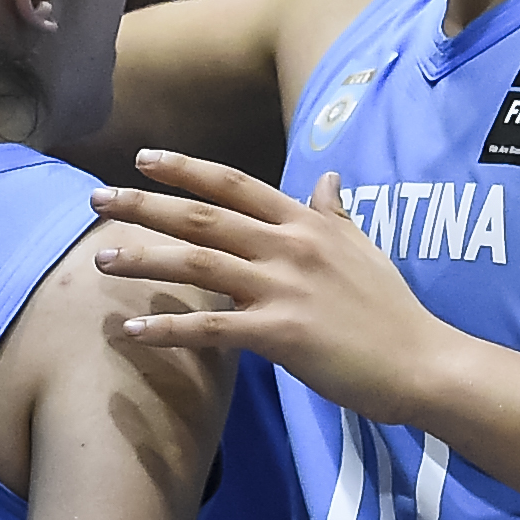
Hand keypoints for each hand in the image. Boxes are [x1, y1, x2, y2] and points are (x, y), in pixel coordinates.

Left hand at [87, 151, 453, 423]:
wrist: (422, 362)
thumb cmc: (391, 309)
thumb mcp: (363, 249)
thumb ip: (335, 213)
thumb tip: (325, 178)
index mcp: (306, 223)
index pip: (235, 184)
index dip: (186, 169)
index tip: (143, 158)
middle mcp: (290, 246)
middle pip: (204, 216)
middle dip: (145, 204)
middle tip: (97, 200)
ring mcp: (284, 288)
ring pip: (199, 264)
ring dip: (145, 259)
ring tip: (101, 260)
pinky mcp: (280, 334)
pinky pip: (212, 329)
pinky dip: (169, 330)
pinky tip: (132, 333)